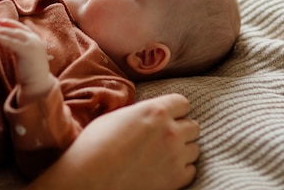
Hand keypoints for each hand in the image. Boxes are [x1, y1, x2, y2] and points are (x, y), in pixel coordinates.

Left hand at [0, 18, 54, 104]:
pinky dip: (0, 39)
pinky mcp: (27, 50)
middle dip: (1, 27)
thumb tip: (5, 42)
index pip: (21, 27)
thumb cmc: (30, 73)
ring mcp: (32, 44)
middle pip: (15, 29)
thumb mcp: (24, 56)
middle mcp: (35, 39)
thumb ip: (18, 48)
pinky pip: (11, 42)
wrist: (38, 85)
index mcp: (35, 40)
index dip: (10, 23)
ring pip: (12, 34)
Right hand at [26, 94, 199, 189]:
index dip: (175, 109)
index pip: (183, 103)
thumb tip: (146, 114)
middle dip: (181, 129)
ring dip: (183, 150)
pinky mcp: (176, 180)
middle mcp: (170, 131)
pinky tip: (164, 169)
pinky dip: (181, 169)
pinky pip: (191, 170)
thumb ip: (139, 112)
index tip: (169, 115)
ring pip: (195, 148)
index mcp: (154, 110)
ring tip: (163, 154)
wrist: (89, 179)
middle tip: (164, 136)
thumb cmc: (94, 146)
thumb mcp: (115, 116)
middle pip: (193, 126)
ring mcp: (175, 156)